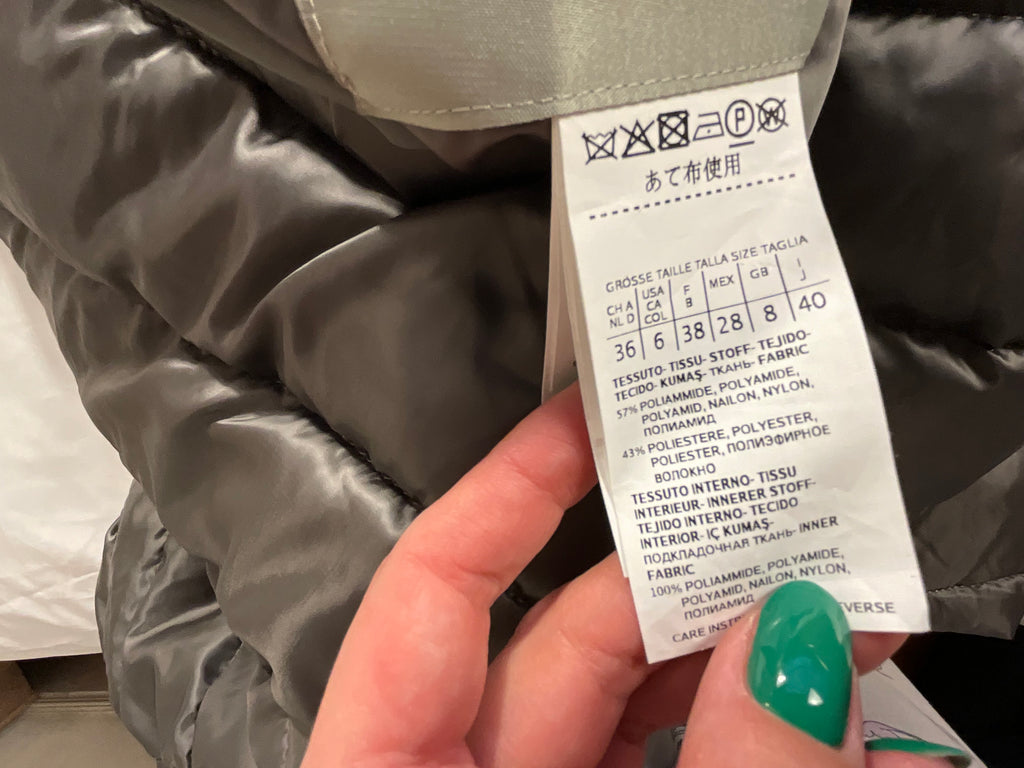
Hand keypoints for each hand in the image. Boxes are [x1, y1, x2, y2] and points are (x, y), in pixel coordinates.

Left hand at [302, 385, 963, 767]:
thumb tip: (796, 646)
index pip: (426, 593)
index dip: (501, 491)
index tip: (582, 415)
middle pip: (560, 644)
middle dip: (681, 579)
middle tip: (779, 521)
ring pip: (638, 710)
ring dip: (748, 665)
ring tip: (845, 613)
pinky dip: (758, 746)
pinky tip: (851, 730)